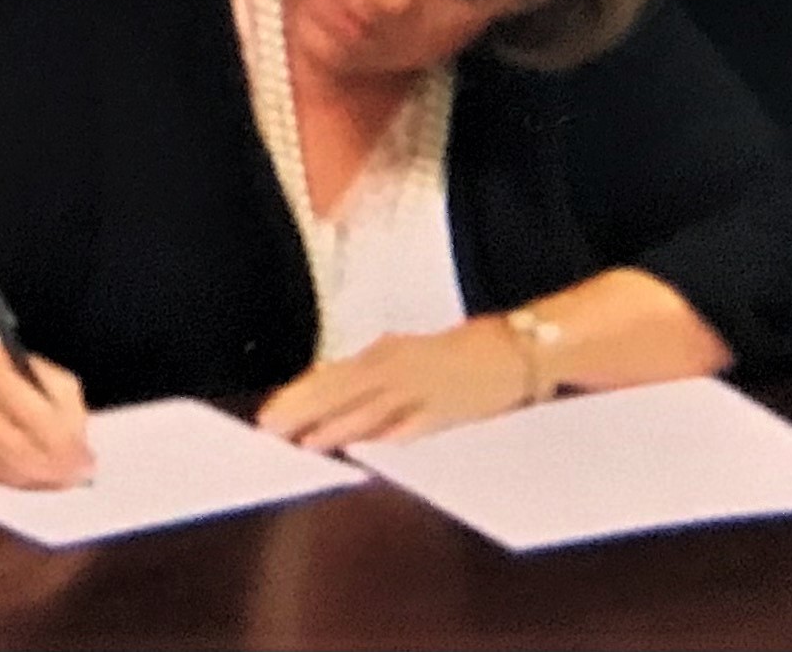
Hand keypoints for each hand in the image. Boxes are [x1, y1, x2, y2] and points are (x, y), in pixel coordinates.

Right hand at [0, 341, 92, 490]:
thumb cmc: (3, 365)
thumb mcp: (36, 366)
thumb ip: (62, 400)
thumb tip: (80, 443)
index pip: (35, 418)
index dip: (65, 444)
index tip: (89, 458)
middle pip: (20, 451)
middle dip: (57, 468)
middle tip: (82, 474)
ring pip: (9, 471)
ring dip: (44, 481)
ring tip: (68, 479)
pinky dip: (27, 483)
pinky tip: (45, 481)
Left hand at [257, 320, 529, 450]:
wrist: (523, 345)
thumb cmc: (468, 352)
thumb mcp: (411, 355)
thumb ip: (376, 374)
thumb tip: (334, 386)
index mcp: (388, 352)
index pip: (333, 376)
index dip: (299, 396)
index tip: (269, 413)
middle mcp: (399, 367)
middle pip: (341, 390)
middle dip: (302, 410)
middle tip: (268, 428)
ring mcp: (423, 389)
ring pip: (369, 408)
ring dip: (334, 425)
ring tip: (302, 442)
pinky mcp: (448, 409)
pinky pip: (410, 424)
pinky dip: (385, 434)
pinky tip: (364, 447)